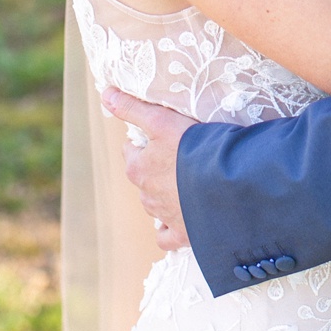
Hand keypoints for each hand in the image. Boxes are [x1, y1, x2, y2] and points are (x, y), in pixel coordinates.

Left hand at [101, 87, 194, 250]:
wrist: (226, 182)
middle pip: (142, 179)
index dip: (142, 143)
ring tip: (182, 184)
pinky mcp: (183, 234)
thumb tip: (104, 93)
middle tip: (174, 157)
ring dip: (162, 196)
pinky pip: (167, 237)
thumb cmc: (192, 147)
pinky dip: (169, 228)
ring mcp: (164, 217)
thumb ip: (132, 108)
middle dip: (153, 170)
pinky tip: (178, 218)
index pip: (131, 152)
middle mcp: (146, 195)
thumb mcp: (160, 120)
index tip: (157, 136)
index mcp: (138, 169)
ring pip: (154, 206)